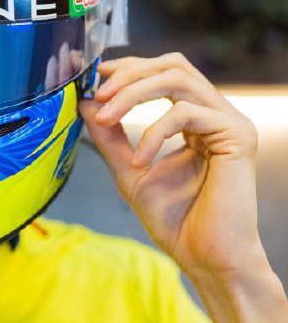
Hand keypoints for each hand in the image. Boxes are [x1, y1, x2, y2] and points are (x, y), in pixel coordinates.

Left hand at [78, 53, 265, 283]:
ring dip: (133, 94)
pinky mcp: (237, 136)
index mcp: (196, 119)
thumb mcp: (130, 170)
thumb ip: (110, 136)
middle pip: (173, 64)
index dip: (127, 68)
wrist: (206, 259)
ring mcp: (230, 122)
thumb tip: (85, 102)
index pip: (163, 73)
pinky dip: (153, 133)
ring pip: (178, 79)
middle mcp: (216, 114)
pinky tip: (140, 161)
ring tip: (106, 118)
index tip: (91, 77)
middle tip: (97, 93)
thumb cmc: (177, 222)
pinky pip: (186, 113)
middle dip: (129, 73)